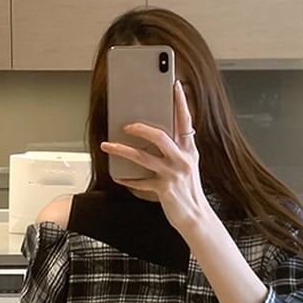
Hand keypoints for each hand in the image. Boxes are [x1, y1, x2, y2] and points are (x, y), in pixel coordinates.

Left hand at [100, 80, 211, 232]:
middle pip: (160, 136)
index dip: (180, 101)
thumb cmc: (188, 189)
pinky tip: (117, 176)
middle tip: (125, 124)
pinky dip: (126, 178)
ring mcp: (173, 174)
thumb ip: (175, 148)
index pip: (186, 120)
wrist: (195, 217)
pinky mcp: (164, 189)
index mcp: (189, 149)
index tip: (174, 84)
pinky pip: (139, 181)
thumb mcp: (186, 164)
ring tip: (106, 145)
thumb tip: (152, 133)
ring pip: (143, 157)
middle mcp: (183, 159)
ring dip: (121, 150)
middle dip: (140, 128)